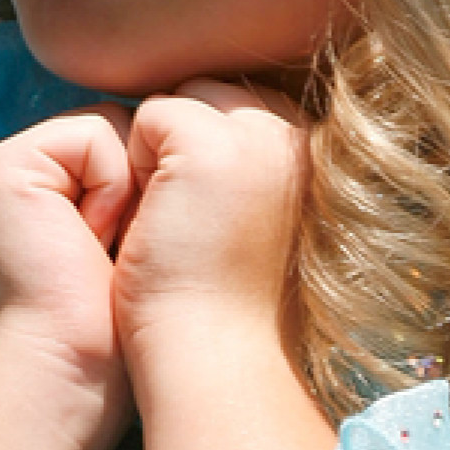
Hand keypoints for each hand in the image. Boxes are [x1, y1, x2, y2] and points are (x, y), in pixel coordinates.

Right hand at [0, 110, 136, 449]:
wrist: (76, 367)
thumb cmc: (119, 324)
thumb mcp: (141, 240)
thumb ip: (146, 182)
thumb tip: (188, 136)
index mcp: (54, 186)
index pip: (133, 143)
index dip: (158, 192)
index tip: (142, 252)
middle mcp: (29, 170)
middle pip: (126, 131)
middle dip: (146, 187)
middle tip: (126, 250)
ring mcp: (11, 164)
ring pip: (116, 127)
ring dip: (130, 190)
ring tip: (106, 247)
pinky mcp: (6, 168)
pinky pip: (94, 135)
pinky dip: (110, 186)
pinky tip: (92, 237)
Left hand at [114, 82, 306, 393]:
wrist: (217, 355)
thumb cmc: (226, 304)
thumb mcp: (250, 219)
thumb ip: (243, 166)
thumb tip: (202, 120)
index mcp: (314, 155)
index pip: (240, 107)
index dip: (203, 153)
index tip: (203, 219)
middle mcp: (296, 136)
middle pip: (212, 95)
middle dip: (182, 144)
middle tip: (184, 222)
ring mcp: (256, 136)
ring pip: (182, 100)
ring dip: (159, 154)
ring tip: (171, 222)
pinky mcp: (209, 145)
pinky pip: (151, 115)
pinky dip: (134, 164)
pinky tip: (152, 219)